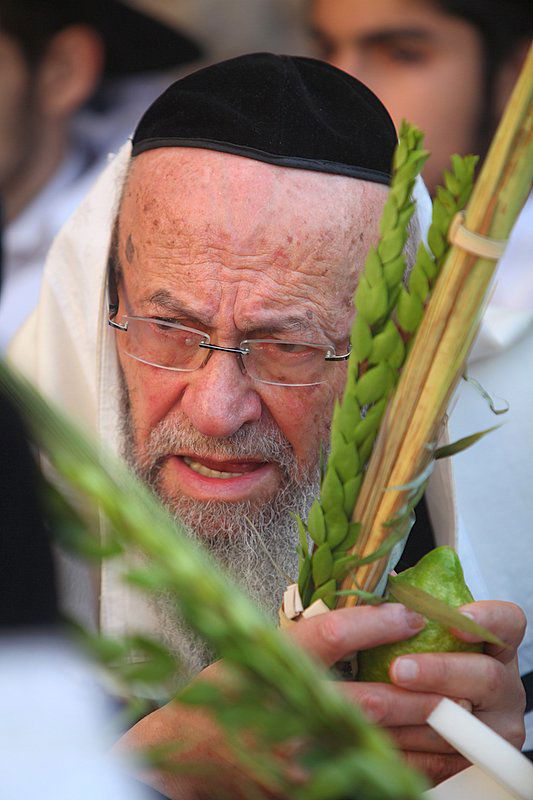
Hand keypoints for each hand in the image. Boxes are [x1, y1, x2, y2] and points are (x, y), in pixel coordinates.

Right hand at [115, 603, 428, 798]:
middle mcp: (287, 714)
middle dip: (419, 688)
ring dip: (424, 731)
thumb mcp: (253, 647)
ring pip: (378, 745)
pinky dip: (402, 765)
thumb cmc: (221, 691)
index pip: (332, 635)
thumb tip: (360, 615)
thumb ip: (304, 635)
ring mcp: (299, 760)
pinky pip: (366, 775)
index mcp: (270, 666)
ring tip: (455, 713)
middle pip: (370, 701)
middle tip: (454, 673)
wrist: (186, 752)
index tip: (409, 613)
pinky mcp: (308, 789)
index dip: (377, 621)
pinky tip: (427, 755)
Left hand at [290, 600, 526, 786]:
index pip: (508, 623)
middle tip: (399, 669)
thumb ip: (413, 608)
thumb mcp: (423, 634)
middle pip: (486, 676)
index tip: (456, 620)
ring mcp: (494, 729)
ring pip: (464, 724)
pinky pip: (445, 762)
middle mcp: (504, 688)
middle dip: (440, 671)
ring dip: (416, 715)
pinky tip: (380, 736)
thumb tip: (388, 579)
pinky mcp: (474, 764)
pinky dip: (410, 749)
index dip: (488, 619)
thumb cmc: (417, 662)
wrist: (416, 722)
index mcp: (495, 648)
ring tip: (377, 708)